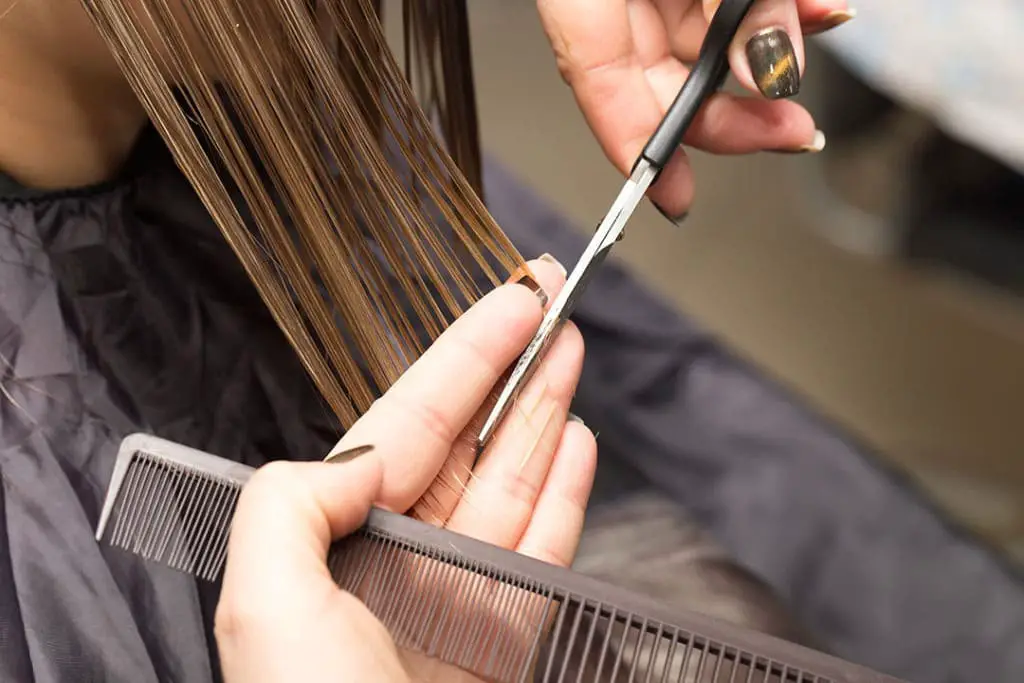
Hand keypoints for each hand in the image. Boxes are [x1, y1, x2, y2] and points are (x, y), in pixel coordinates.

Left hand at [214, 256, 596, 681]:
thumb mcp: (264, 603)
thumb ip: (293, 501)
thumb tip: (359, 453)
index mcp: (339, 537)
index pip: (411, 420)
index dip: (467, 353)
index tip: (515, 300)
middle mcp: (399, 555)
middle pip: (468, 436)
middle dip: (512, 365)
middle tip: (553, 301)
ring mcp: (456, 589)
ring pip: (511, 477)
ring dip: (544, 411)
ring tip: (571, 351)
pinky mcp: (504, 629)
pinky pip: (540, 541)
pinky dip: (563, 489)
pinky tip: (576, 441)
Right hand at [536, 0, 853, 218]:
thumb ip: (726, 8)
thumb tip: (767, 67)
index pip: (599, 84)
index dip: (640, 150)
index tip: (674, 199)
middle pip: (660, 74)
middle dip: (733, 111)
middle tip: (788, 129)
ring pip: (707, 36)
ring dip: (771, 49)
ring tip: (815, 36)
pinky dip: (783, 6)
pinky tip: (819, 11)